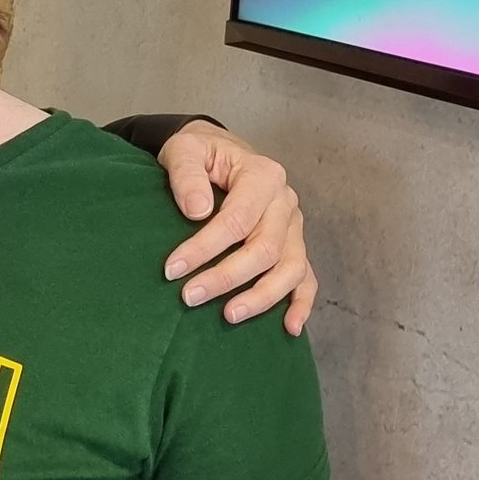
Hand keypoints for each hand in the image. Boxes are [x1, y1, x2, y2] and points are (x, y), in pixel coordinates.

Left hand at [157, 125, 316, 333]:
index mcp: (264, 175)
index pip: (237, 220)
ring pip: (291, 269)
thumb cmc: (199, 153)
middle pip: (265, 249)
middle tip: (188, 297)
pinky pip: (306, 278)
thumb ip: (186, 175)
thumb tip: (196, 211)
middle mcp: (286, 202)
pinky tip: (289, 328)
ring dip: (262, 297)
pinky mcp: (294, 245)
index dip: (204, 248)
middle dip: (226, 277)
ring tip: (228, 316)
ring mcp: (294, 226)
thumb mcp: (184, 150)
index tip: (171, 270)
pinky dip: (301, 303)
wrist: (217, 151)